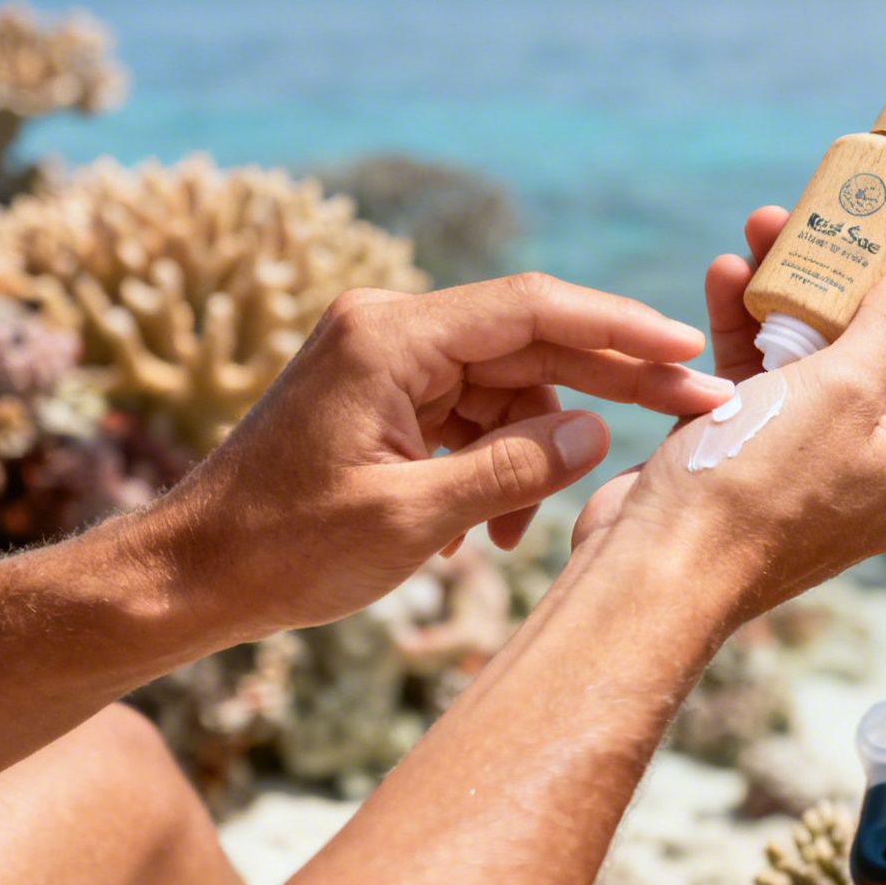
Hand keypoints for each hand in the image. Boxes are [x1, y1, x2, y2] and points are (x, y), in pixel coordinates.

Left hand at [159, 274, 735, 637]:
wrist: (189, 575)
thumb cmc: (283, 549)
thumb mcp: (410, 518)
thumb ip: (511, 470)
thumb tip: (594, 435)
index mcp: (390, 337)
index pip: (532, 309)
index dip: (619, 327)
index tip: (687, 349)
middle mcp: (390, 330)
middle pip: (530, 342)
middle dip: (609, 382)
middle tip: (695, 407)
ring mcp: (386, 363)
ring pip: (505, 387)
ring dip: (535, 452)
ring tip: (529, 531)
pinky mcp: (383, 399)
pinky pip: (469, 416)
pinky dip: (494, 465)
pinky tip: (491, 531)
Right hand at [582, 230, 885, 632]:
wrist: (657, 572)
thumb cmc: (756, 484)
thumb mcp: (841, 389)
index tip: (884, 225)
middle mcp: (873, 462)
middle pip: (869, 347)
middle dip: (835, 276)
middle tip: (805, 219)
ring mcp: (809, 465)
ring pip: (808, 361)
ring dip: (781, 295)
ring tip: (755, 232)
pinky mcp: (752, 464)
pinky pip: (761, 387)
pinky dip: (743, 337)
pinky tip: (721, 278)